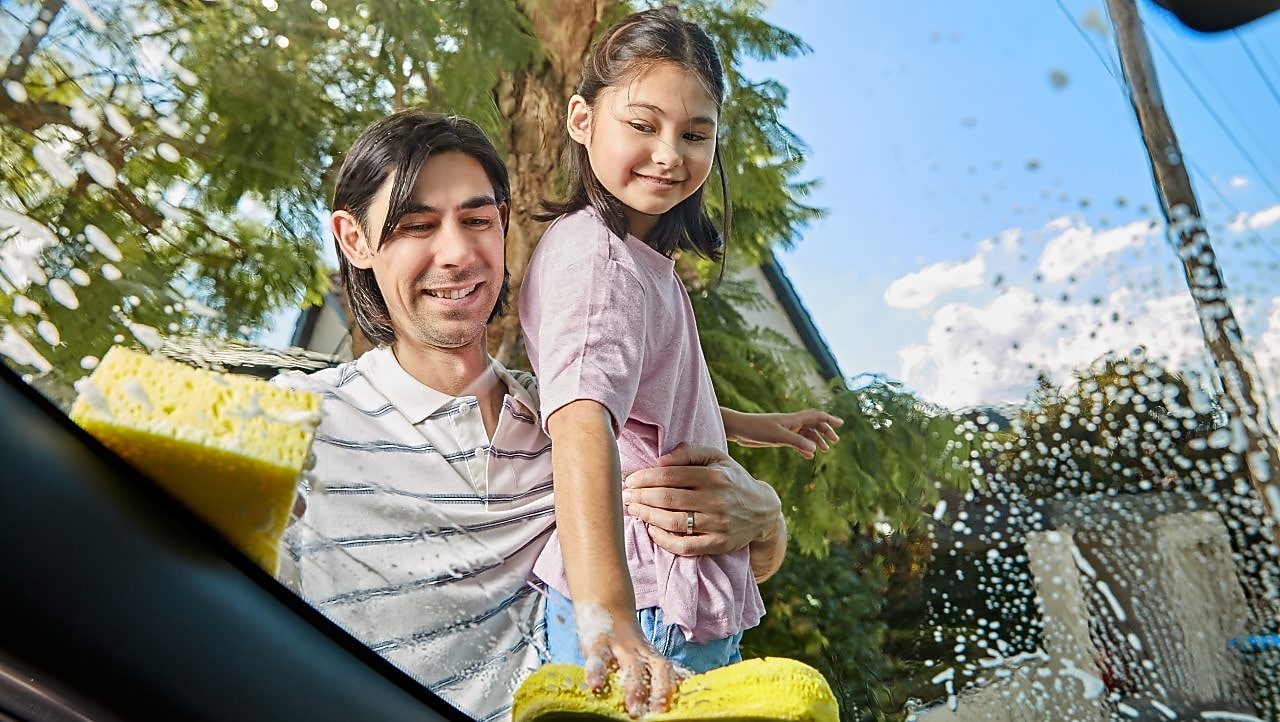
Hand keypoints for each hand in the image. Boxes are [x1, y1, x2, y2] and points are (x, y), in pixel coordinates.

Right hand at [581, 611, 679, 717]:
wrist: (604, 605)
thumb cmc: (625, 642)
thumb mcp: (643, 654)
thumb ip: (658, 673)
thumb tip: (682, 687)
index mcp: (653, 657)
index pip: (669, 673)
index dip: (674, 691)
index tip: (675, 711)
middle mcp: (641, 652)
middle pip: (657, 669)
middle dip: (660, 692)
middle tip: (659, 714)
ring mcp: (620, 646)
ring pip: (632, 667)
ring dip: (634, 689)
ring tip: (633, 710)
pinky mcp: (597, 644)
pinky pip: (598, 660)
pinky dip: (597, 673)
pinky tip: (595, 687)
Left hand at [622, 443, 781, 556]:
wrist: (763, 510)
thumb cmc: (731, 479)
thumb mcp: (717, 457)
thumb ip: (689, 451)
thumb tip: (659, 460)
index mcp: (713, 475)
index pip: (669, 475)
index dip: (644, 478)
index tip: (629, 480)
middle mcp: (716, 499)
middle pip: (667, 498)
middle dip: (640, 497)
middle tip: (624, 496)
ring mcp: (718, 524)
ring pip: (673, 522)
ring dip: (647, 517)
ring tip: (633, 511)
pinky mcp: (719, 544)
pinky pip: (685, 546)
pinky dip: (664, 540)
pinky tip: (652, 531)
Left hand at [724, 408, 842, 458]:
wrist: (739, 430)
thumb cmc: (757, 429)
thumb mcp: (778, 436)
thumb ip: (797, 442)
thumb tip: (815, 449)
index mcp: (793, 419)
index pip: (816, 416)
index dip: (829, 419)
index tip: (841, 424)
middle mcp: (791, 423)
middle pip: (813, 425)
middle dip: (825, 431)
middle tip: (834, 442)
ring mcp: (785, 431)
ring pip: (805, 434)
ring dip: (816, 440)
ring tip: (825, 450)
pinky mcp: (778, 439)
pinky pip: (796, 442)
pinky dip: (804, 448)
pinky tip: (808, 456)